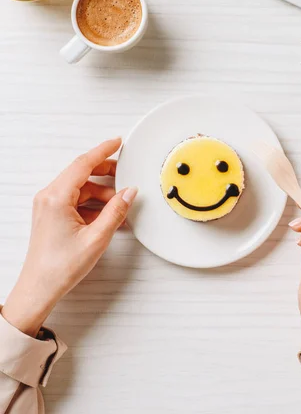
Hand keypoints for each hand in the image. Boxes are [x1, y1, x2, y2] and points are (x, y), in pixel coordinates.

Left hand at [2, 138, 136, 336]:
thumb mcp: (97, 238)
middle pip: (81, 173)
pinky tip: (107, 215)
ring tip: (119, 205)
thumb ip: (116, 211)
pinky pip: (75, 200)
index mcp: (57, 198)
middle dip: (105, 172)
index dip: (103, 151)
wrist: (39, 288)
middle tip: (125, 174)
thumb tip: (129, 192)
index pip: (83, 164)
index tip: (117, 142)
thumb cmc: (60, 267)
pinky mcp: (51, 214)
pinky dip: (92, 204)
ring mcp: (48, 205)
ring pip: (80, 187)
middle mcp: (49, 197)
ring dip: (101, 192)